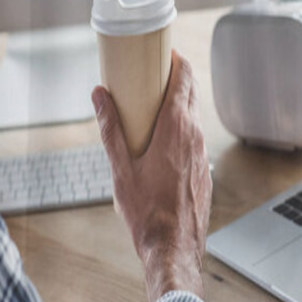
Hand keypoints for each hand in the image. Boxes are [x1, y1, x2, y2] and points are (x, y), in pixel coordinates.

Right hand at [92, 51, 211, 301]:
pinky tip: (161, 139)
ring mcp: (202, 154)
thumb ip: (110, 128)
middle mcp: (195, 136)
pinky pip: (193, 137)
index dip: (174, 59)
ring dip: (176, 103)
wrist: (173, 249)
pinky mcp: (202, 170)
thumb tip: (99, 96)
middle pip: (190, 92)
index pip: (184, 77)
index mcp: (177, 128)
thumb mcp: (120, 168)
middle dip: (172, 77)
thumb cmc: (146, 211)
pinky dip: (181, 127)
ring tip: (150, 104)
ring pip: (193, 115)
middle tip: (148, 74)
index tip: (159, 51)